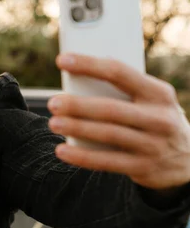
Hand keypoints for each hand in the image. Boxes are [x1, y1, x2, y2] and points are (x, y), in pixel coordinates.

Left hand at [48, 53, 189, 190]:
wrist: (189, 160)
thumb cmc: (154, 119)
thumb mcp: (150, 100)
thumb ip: (122, 91)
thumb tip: (76, 81)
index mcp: (158, 93)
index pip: (119, 72)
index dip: (88, 65)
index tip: (63, 60)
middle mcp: (159, 118)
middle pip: (111, 109)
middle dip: (78, 105)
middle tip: (52, 102)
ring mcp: (153, 145)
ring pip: (108, 135)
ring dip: (77, 129)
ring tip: (53, 123)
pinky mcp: (143, 167)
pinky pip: (107, 162)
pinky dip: (81, 157)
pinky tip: (62, 151)